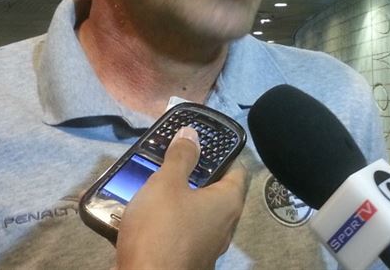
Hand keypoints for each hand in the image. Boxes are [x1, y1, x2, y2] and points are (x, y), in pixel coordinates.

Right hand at [115, 127, 247, 269]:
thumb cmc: (161, 228)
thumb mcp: (166, 183)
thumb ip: (181, 157)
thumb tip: (193, 133)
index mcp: (228, 202)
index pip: (238, 169)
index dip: (224, 151)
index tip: (203, 140)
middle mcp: (225, 225)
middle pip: (217, 191)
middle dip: (197, 173)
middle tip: (175, 157)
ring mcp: (208, 246)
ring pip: (199, 212)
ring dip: (181, 197)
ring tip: (158, 181)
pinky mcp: (189, 259)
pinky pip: (184, 231)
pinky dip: (172, 219)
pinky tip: (150, 212)